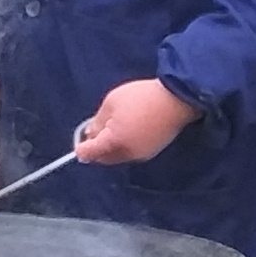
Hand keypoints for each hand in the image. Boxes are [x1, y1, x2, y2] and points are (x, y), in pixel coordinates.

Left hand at [74, 79, 196, 165]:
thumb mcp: (111, 102)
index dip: (82, 149)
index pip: (91, 153)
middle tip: (95, 132)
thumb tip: (91, 134)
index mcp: (114, 142)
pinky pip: (132, 153)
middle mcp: (128, 154)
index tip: (79, 145)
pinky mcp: (153, 151)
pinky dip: (125, 146)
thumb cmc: (141, 97)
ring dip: (111, 148)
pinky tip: (128, 130)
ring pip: (119, 157)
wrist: (176, 99)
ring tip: (113, 127)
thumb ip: (97, 122)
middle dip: (97, 149)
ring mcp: (142, 154)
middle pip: (104, 158)